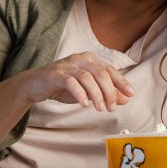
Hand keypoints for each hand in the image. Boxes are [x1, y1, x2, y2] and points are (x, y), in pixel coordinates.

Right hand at [19, 52, 134, 111]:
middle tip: (111, 107)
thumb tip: (124, 99)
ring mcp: (67, 65)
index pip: (109, 69)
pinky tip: (84, 104)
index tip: (130, 94)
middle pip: (100, 73)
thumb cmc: (63, 86)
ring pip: (87, 77)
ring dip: (96, 95)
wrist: (36, 86)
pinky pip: (71, 82)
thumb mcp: (87, 91)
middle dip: (109, 92)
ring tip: (99, 108)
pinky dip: (80, 94)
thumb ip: (105, 93)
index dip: (121, 82)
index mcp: (89, 60)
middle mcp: (79, 58)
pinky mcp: (55, 73)